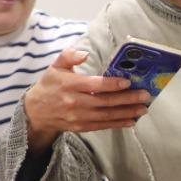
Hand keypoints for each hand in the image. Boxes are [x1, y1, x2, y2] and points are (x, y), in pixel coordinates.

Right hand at [23, 50, 149, 146]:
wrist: (35, 112)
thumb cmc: (49, 86)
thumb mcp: (55, 67)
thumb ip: (69, 57)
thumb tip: (84, 53)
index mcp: (69, 85)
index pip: (95, 85)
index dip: (112, 84)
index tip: (128, 82)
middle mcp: (75, 102)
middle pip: (105, 101)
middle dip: (127, 99)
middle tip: (145, 96)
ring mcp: (78, 117)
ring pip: (106, 115)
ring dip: (127, 113)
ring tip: (143, 109)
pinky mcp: (81, 127)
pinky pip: (102, 126)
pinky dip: (118, 124)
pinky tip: (131, 121)